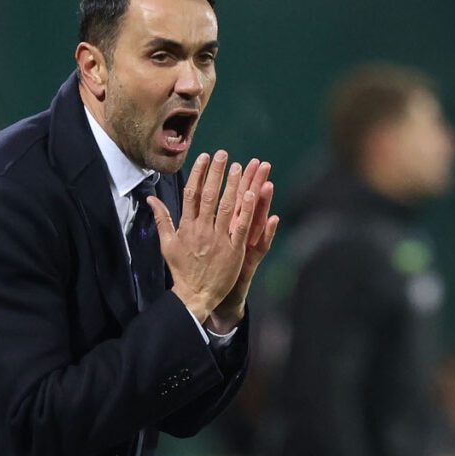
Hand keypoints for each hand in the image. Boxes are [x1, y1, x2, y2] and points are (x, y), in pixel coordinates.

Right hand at [148, 150, 256, 323]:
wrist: (195, 294)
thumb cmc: (181, 269)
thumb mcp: (167, 243)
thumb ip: (161, 219)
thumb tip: (150, 199)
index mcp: (186, 226)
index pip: (192, 194)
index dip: (198, 174)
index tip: (204, 157)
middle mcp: (202, 229)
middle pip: (209, 195)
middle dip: (216, 173)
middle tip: (223, 154)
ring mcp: (219, 239)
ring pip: (226, 206)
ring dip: (232, 185)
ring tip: (238, 166)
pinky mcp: (234, 249)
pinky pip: (241, 225)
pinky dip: (246, 209)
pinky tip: (252, 192)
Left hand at [208, 158, 278, 332]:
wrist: (212, 295)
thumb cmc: (208, 266)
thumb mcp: (203, 240)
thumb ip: (193, 218)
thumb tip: (181, 199)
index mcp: (226, 225)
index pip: (233, 197)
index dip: (237, 179)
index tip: (244, 160)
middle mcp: (237, 232)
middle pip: (246, 203)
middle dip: (252, 182)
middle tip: (261, 162)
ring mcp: (244, 245)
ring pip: (255, 220)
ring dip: (262, 202)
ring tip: (268, 184)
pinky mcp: (248, 260)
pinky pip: (260, 245)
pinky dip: (267, 233)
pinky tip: (273, 219)